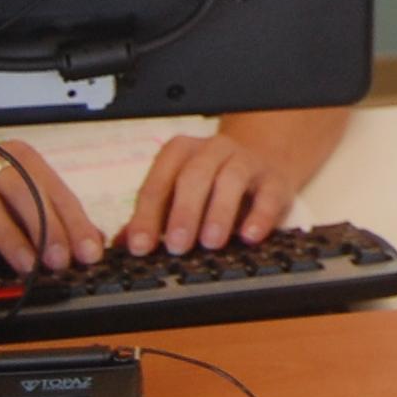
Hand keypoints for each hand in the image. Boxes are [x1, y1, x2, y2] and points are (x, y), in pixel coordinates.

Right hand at [0, 141, 106, 277]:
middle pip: (22, 189)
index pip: (52, 187)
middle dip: (45, 226)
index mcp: (15, 158)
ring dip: (8, 236)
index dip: (73, 220)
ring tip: (26, 264)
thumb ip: (50, 212)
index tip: (88, 250)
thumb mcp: (15, 191)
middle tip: (60, 261)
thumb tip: (90, 239)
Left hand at [119, 129, 301, 255]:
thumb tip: (120, 244)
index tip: (140, 246)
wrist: (264, 160)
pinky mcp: (275, 178)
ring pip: (231, 178)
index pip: (159, 181)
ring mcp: (246, 161)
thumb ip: (151, 217)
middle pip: (194, 175)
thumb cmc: (211, 183)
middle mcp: (213, 150)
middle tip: (176, 245)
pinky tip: (250, 235)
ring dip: (219, 212)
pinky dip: (260, 215)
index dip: (147, 215)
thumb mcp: (178, 193)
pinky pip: (269, 193)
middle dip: (183, 212)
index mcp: (181, 152)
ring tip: (211, 243)